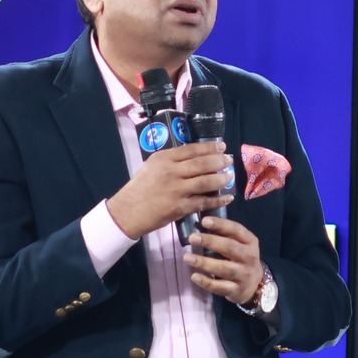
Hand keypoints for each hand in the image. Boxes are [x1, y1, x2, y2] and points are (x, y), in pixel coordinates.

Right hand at [106, 145, 232, 238]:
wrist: (128, 211)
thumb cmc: (139, 188)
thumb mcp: (152, 167)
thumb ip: (171, 161)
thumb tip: (194, 157)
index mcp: (163, 159)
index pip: (191, 150)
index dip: (209, 147)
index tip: (222, 146)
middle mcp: (171, 172)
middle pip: (202, 163)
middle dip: (219, 161)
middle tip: (229, 160)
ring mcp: (176, 190)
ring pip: (206, 182)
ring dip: (221, 179)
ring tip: (229, 177)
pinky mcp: (180, 207)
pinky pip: (204, 202)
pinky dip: (218, 200)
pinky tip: (227, 198)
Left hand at [185, 216, 263, 305]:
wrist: (254, 284)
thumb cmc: (240, 258)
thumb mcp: (240, 244)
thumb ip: (225, 235)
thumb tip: (200, 225)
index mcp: (250, 242)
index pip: (236, 230)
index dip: (221, 224)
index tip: (204, 221)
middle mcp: (250, 257)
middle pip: (229, 248)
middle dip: (210, 241)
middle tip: (192, 238)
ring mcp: (244, 275)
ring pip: (223, 268)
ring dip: (204, 262)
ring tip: (187, 257)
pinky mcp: (237, 290)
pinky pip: (220, 287)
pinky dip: (206, 282)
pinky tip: (194, 276)